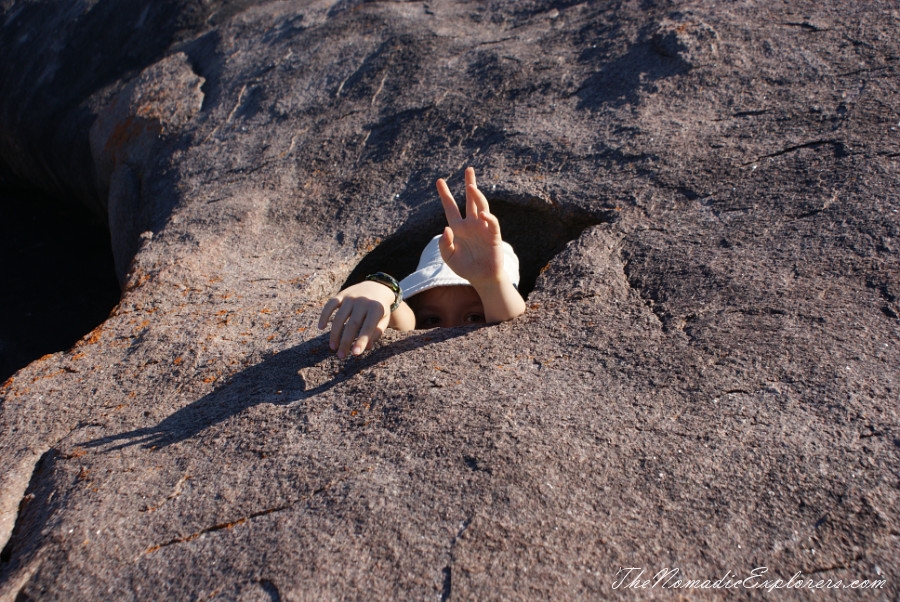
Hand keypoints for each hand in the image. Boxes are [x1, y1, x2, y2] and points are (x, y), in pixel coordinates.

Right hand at [318, 281, 393, 357]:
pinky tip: (320, 327)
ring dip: (335, 333)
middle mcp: (363, 301)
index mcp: (376, 308)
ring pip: (339, 317)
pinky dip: (324, 315)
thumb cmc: (380, 310)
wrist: (377, 286)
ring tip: (333, 348)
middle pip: (352, 324)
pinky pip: (330, 305)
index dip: (361, 341)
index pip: (368, 327)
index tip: (355, 354)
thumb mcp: (383, 320)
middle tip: (341, 356)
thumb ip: (376, 333)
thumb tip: (366, 348)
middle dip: (346, 341)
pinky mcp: (341, 294)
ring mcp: (351, 297)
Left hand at [436, 167, 504, 286]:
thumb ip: (444, 244)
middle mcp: (471, 224)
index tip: (439, 181)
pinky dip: (488, 218)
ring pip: (482, 206)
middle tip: (468, 169)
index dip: (445, 195)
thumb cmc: (465, 267)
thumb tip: (447, 229)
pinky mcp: (493, 235)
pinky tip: (482, 215)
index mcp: (458, 227)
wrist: (482, 278)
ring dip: (477, 196)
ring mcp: (483, 228)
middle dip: (470, 184)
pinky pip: (491, 223)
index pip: (451, 207)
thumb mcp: (448, 257)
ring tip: (471, 186)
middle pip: (471, 200)